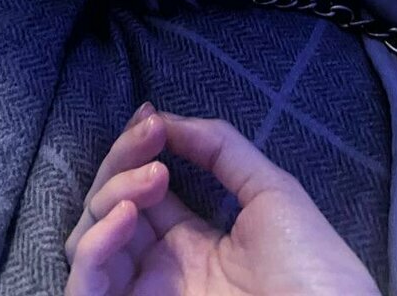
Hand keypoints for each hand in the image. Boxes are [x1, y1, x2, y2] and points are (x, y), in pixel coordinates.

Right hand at [65, 104, 380, 295]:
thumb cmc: (314, 272)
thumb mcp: (272, 194)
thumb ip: (222, 149)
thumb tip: (170, 118)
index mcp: (191, 245)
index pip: (141, 191)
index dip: (136, 148)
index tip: (151, 116)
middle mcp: (159, 271)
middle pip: (108, 208)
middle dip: (122, 161)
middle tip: (151, 137)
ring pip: (88, 239)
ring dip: (111, 194)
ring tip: (154, 177)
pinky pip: (82, 288)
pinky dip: (94, 246)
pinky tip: (127, 215)